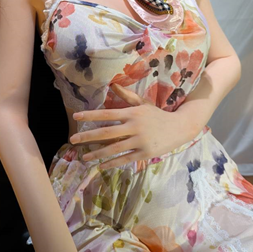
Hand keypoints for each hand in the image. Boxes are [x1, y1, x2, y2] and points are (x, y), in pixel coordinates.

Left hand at [70, 83, 197, 168]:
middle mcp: (134, 126)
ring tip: (84, 157)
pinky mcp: (145, 152)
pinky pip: (125, 159)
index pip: (107, 113)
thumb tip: (113, 85)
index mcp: (132, 113)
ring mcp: (140, 140)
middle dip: (88, 136)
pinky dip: (112, 163)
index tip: (75, 117)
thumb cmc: (157, 115)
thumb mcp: (143, 103)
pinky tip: (101, 166)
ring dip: (97, 153)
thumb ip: (127, 96)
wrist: (180, 127)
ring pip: (114, 148)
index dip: (90, 115)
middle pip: (106, 132)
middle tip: (72, 140)